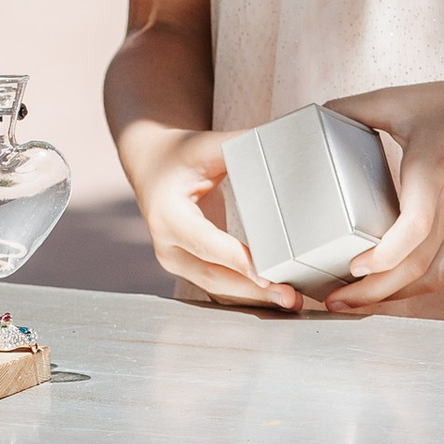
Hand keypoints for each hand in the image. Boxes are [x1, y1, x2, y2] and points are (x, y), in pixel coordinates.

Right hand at [118, 118, 300, 310]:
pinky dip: (248, 294)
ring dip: (254, 298)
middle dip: (253, 290)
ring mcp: (177, 261)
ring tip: (292, 302)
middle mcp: (167, 246)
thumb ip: (240, 144)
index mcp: (167, 216)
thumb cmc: (180, 155)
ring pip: (217, 288)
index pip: (205, 243)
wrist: (151, 166)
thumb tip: (284, 141)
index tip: (266, 274)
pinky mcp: (190, 268)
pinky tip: (276, 298)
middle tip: (290, 295)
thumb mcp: (204, 146)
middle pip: (213, 276)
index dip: (236, 260)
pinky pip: (220, 287)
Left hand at [320, 74, 443, 313]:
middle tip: (334, 300)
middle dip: (374, 291)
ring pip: (430, 277)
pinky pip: (439, 270)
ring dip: (391, 297)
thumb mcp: (403, 98)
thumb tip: (318, 116)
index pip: (417, 227)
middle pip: (418, 266)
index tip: (353, 265)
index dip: (385, 254)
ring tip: (351, 302)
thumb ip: (357, 107)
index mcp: (433, 171)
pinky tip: (383, 289)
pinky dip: (410, 287)